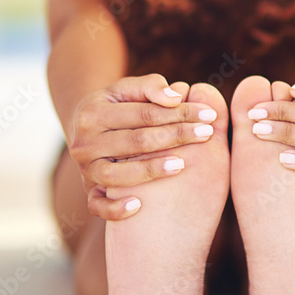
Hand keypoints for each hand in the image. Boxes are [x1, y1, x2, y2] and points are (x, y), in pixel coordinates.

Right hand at [69, 73, 218, 220]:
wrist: (87, 129)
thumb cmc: (119, 106)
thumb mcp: (128, 89)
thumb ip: (151, 86)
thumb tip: (175, 97)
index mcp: (93, 113)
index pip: (144, 113)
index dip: (179, 113)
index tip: (208, 114)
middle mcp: (85, 143)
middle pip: (136, 142)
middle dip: (175, 136)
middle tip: (207, 134)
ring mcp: (86, 170)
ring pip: (117, 175)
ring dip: (151, 170)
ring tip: (182, 165)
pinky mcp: (89, 191)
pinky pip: (97, 206)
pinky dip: (115, 209)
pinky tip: (139, 205)